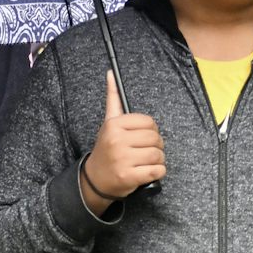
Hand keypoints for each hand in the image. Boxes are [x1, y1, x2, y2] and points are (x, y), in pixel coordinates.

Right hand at [81, 70, 163, 212]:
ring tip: (148, 162)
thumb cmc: (106, 149)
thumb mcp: (108, 123)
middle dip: (156, 146)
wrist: (95, 179)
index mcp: (114, 125)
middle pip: (155, 139)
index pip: (149, 122)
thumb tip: (111, 73)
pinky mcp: (129, 177)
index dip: (151, 131)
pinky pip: (157, 171)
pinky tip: (148, 172)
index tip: (143, 137)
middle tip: (147, 151)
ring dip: (158, 160)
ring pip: (158, 155)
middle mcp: (117, 141)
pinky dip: (158, 173)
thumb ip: (113, 99)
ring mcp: (123, 160)